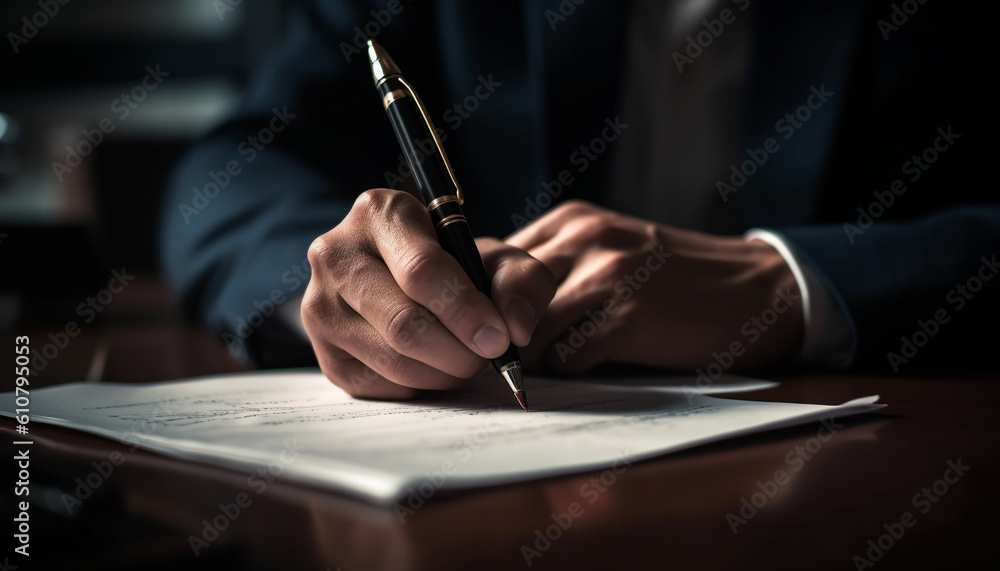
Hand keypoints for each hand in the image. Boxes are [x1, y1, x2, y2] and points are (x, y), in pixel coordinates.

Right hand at [302, 189, 555, 398]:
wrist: (410, 284)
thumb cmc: (458, 266)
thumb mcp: (498, 258)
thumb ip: (522, 281)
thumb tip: (516, 328)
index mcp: (380, 213)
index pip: (421, 270)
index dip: (466, 311)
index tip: (499, 338)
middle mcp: (336, 254)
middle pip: (404, 324)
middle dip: (459, 351)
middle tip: (488, 357)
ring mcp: (320, 305)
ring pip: (392, 360)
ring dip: (444, 372)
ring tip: (466, 359)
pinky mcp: (323, 351)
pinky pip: (379, 385)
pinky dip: (419, 386)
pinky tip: (434, 366)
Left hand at [507, 201, 802, 373]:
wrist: (755, 288)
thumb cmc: (671, 278)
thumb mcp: (607, 250)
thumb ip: (552, 268)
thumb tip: (484, 308)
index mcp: (572, 221)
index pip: (488, 255)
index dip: (480, 299)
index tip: (490, 326)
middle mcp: (584, 239)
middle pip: (498, 294)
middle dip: (500, 334)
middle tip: (514, 357)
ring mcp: (609, 275)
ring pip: (528, 333)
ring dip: (540, 358)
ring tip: (569, 355)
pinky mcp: (631, 316)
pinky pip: (569, 359)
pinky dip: (577, 370)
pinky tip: (603, 360)